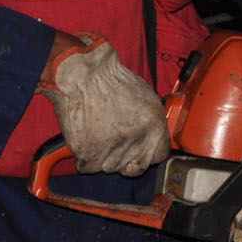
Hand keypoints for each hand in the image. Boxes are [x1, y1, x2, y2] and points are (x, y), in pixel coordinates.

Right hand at [39, 34, 169, 175]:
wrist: (82, 74)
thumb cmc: (110, 79)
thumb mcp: (145, 96)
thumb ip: (152, 123)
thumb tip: (151, 139)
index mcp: (154, 125)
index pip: (160, 156)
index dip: (148, 152)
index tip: (140, 150)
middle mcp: (136, 140)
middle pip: (135, 167)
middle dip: (126, 157)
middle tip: (114, 139)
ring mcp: (112, 150)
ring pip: (111, 167)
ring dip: (104, 155)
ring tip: (98, 130)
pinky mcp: (89, 154)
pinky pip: (88, 166)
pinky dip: (85, 156)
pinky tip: (87, 136)